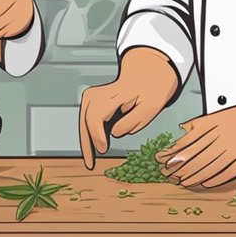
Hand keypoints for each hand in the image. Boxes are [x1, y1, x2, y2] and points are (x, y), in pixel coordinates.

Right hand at [78, 47, 178, 169]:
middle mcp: (103, 91)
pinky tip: (91, 147)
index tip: (103, 149)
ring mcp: (95, 94)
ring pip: (84, 116)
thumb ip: (132, 122)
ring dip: (85, 138)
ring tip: (89, 158)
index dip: (97, 133)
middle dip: (87, 140)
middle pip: (87, 116)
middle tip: (90, 163)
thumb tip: (114, 133)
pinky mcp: (93, 99)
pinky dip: (88, 132)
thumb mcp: (151, 108)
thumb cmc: (151, 92)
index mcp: (119, 93)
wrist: (148, 73)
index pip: (98, 114)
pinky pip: (87, 117)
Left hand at [155, 99, 235, 188]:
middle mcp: (224, 137)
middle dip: (180, 167)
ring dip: (194, 175)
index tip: (162, 160)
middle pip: (197, 156)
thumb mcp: (222, 114)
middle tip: (168, 175)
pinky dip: (216, 179)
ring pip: (210, 166)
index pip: (190, 141)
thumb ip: (202, 122)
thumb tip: (183, 128)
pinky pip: (229, 172)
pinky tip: (206, 183)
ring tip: (183, 182)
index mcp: (216, 124)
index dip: (174, 152)